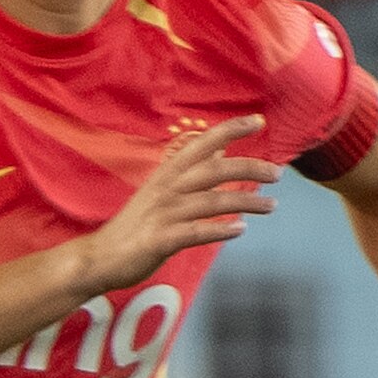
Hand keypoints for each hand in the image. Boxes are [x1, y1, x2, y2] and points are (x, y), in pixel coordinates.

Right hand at [81, 118, 277, 294]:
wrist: (100, 257)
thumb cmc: (136, 225)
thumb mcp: (161, 191)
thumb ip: (190, 171)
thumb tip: (218, 151)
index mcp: (168, 173)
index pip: (202, 144)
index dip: (230, 130)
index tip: (258, 121)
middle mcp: (167, 188)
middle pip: (214, 170)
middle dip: (249, 168)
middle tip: (277, 174)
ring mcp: (164, 213)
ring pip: (211, 201)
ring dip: (245, 202)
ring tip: (271, 206)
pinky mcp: (161, 239)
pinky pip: (196, 232)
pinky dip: (220, 230)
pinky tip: (240, 230)